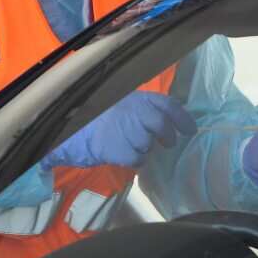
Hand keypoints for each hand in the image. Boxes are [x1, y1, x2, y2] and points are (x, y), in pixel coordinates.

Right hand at [42, 92, 196, 169]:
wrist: (67, 129)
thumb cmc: (89, 115)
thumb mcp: (115, 103)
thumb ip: (136, 108)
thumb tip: (160, 119)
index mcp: (134, 97)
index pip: (167, 104)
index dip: (182, 117)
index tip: (190, 129)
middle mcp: (134, 110)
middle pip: (161, 125)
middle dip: (168, 135)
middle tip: (168, 142)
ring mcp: (128, 130)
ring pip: (147, 143)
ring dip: (142, 147)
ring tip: (126, 144)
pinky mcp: (121, 149)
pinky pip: (137, 158)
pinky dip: (133, 160)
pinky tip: (121, 155)